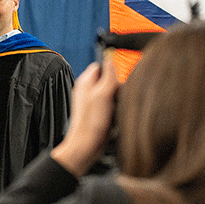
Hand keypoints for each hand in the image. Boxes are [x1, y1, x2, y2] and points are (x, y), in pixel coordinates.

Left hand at [52, 59, 119, 177]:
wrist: (87, 147)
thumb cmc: (91, 122)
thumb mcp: (102, 94)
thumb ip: (108, 75)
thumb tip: (111, 56)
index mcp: (85, 82)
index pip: (101, 65)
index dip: (112, 70)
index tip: (119, 78)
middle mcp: (88, 90)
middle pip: (109, 79)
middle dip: (117, 86)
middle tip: (117, 97)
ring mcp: (93, 102)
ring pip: (113, 92)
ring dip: (119, 99)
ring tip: (116, 109)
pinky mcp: (99, 113)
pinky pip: (113, 105)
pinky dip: (117, 109)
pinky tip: (116, 117)